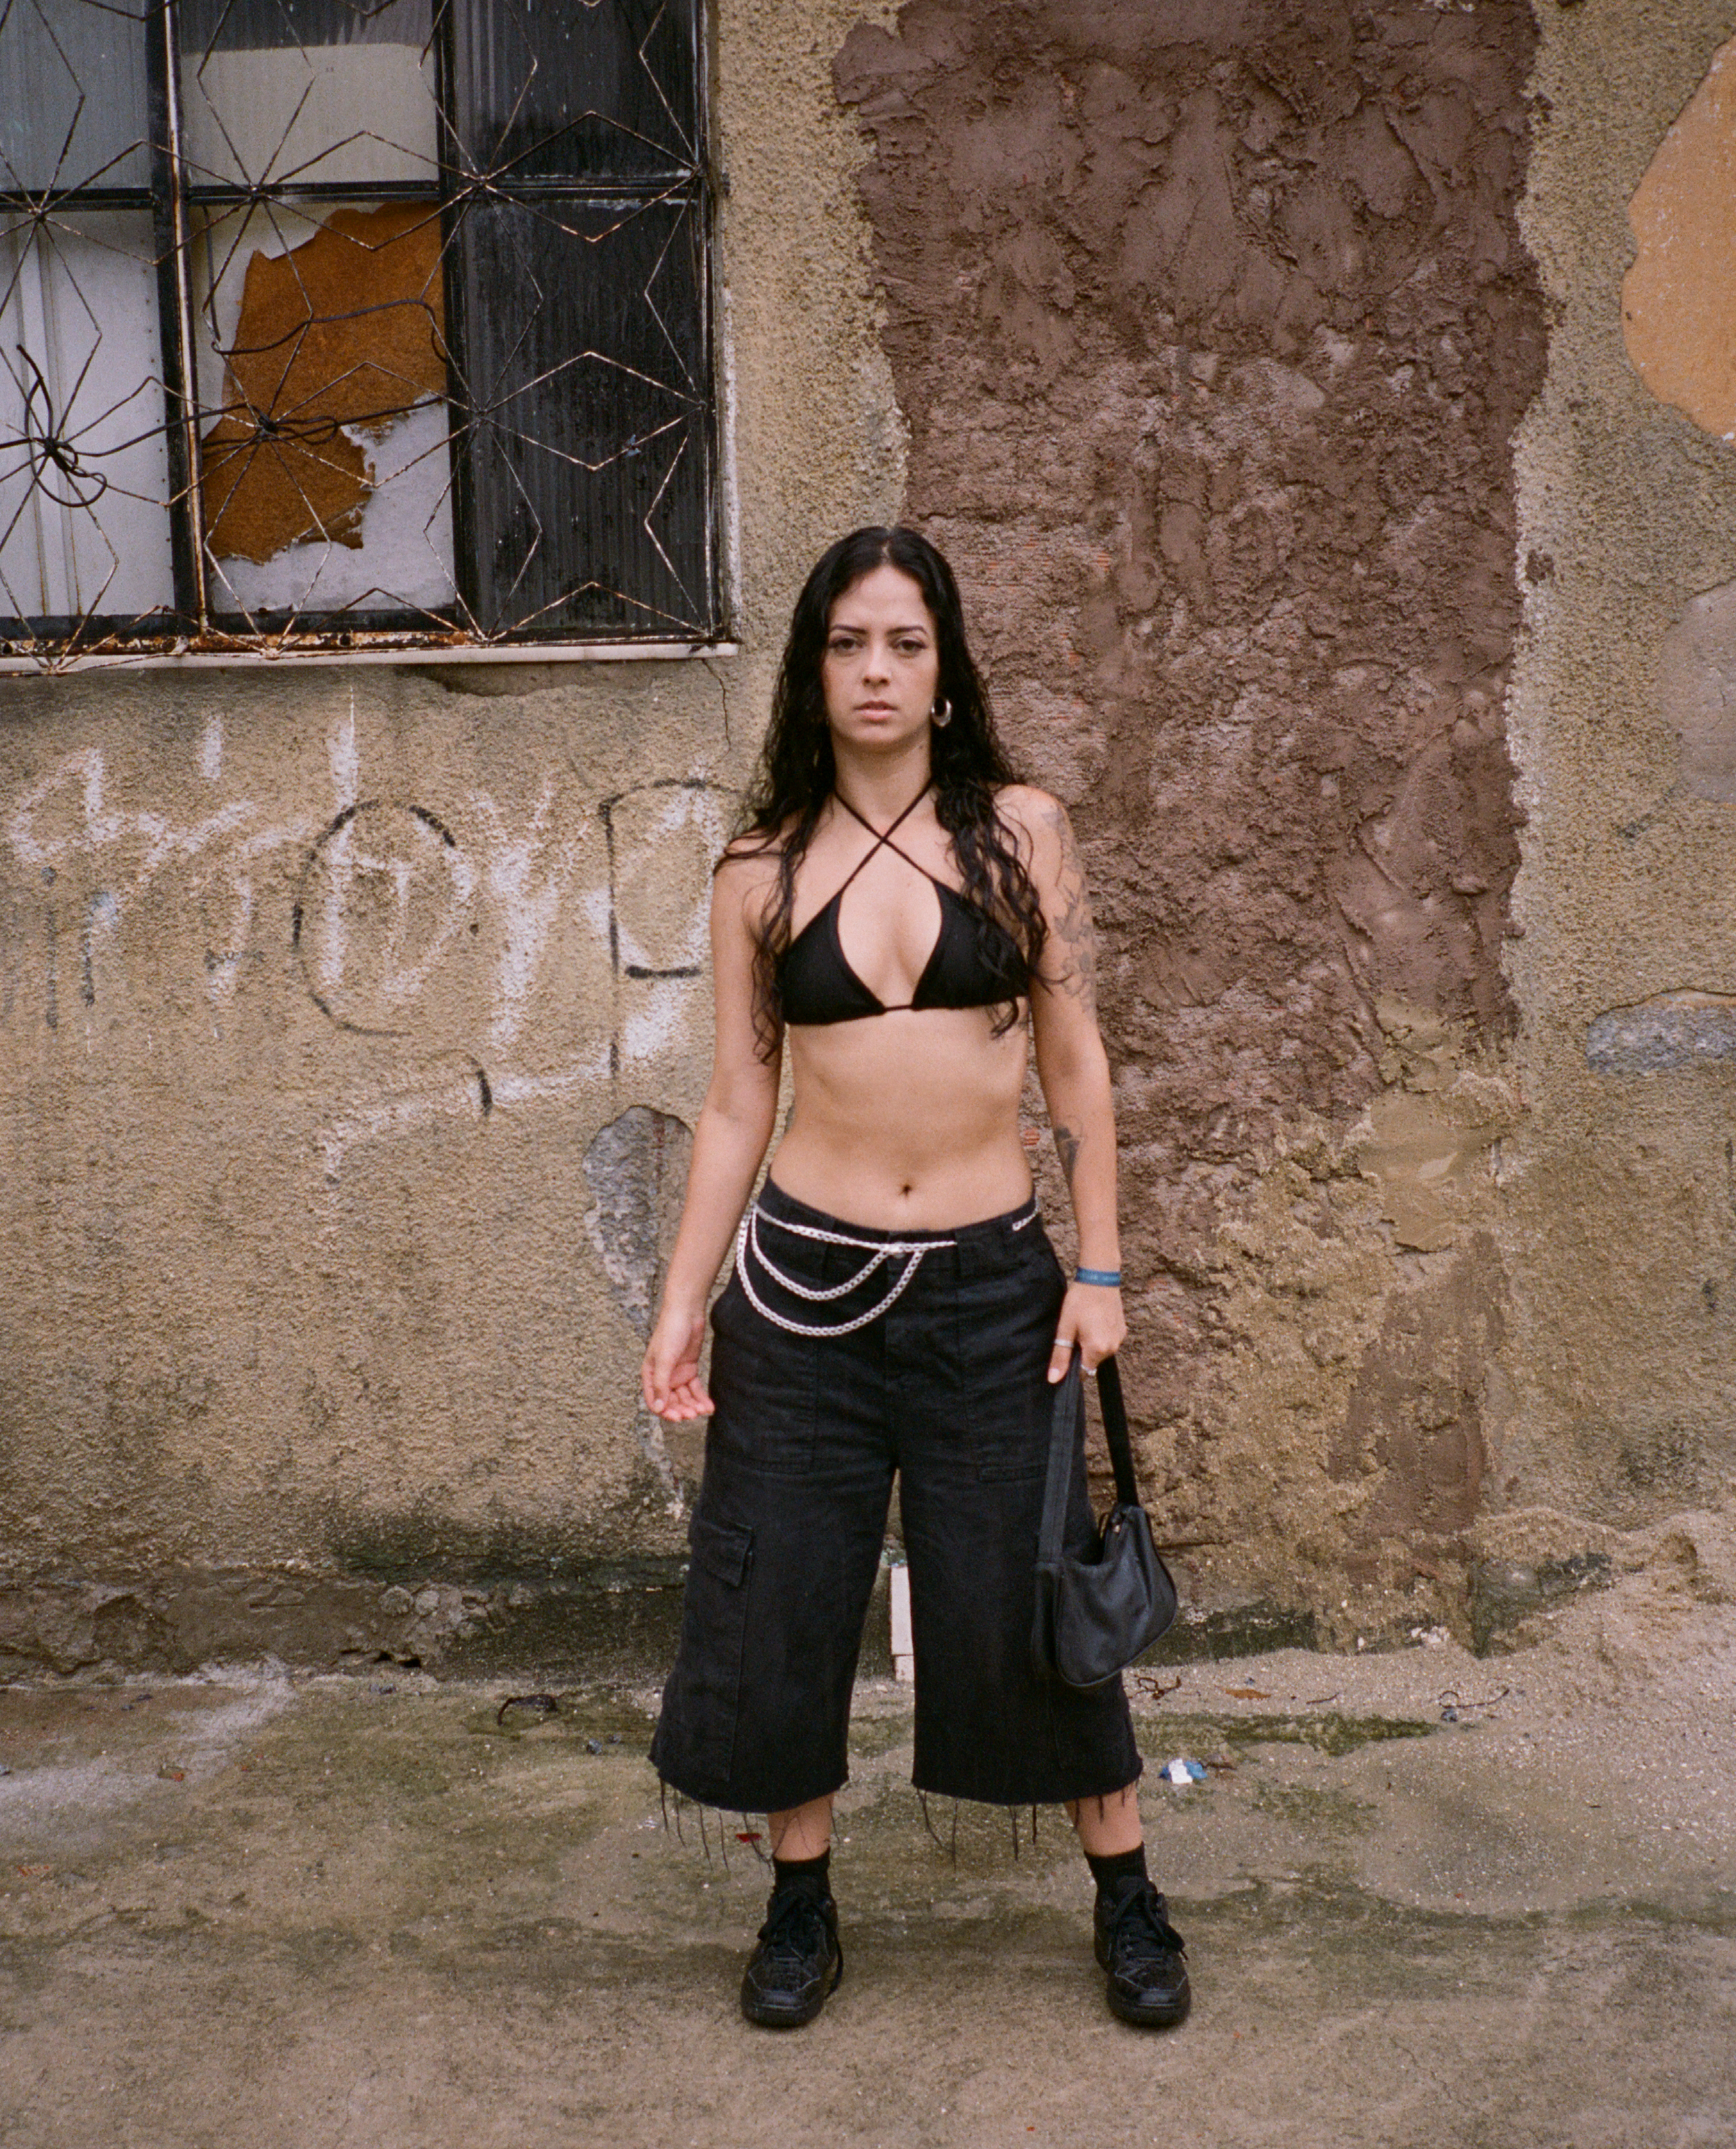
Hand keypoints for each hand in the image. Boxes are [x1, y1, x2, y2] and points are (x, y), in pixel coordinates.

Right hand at [642, 1304, 713, 1420]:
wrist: (687, 1312)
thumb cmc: (670, 1332)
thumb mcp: (664, 1360)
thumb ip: (661, 1384)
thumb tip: (658, 1408)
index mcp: (650, 1374)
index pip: (655, 1400)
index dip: (665, 1411)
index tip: (677, 1418)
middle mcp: (662, 1377)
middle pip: (671, 1401)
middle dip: (681, 1409)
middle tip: (692, 1415)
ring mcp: (677, 1374)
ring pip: (684, 1397)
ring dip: (692, 1405)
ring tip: (703, 1411)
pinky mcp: (690, 1370)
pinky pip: (695, 1389)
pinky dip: (701, 1398)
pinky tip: (709, 1406)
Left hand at [1047, 1281, 1125, 1381]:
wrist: (1099, 1278)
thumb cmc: (1079, 1301)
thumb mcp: (1065, 1328)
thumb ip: (1060, 1356)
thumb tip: (1054, 1379)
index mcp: (1097, 1350)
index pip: (1083, 1372)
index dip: (1073, 1365)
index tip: (1068, 1349)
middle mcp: (1112, 1348)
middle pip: (1092, 1361)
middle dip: (1082, 1352)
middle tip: (1075, 1330)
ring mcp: (1119, 1339)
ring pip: (1101, 1351)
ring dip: (1092, 1344)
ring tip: (1086, 1322)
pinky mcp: (1123, 1330)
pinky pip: (1109, 1341)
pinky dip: (1100, 1336)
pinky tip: (1095, 1319)